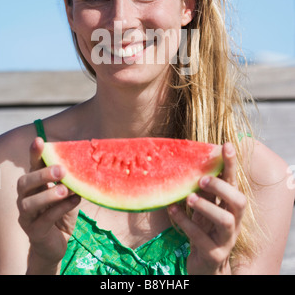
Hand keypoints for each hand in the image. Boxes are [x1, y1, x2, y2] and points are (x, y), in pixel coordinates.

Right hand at [17, 137, 80, 271]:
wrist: (57, 244)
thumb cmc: (62, 213)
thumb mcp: (68, 193)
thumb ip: (71, 180)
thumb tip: (87, 160)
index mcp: (34, 185)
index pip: (31, 166)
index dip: (34, 153)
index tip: (39, 140)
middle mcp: (25, 198)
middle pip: (24, 183)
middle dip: (41, 175)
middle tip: (60, 170)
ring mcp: (27, 217)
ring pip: (28, 203)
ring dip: (48, 194)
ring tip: (65, 189)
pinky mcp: (34, 232)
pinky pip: (44, 220)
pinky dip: (59, 209)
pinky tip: (74, 201)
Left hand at [168, 142, 246, 274]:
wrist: (205, 267)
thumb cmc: (203, 231)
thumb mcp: (204, 209)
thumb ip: (203, 191)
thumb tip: (192, 162)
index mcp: (230, 207)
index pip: (233, 182)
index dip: (231, 164)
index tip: (226, 145)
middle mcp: (234, 222)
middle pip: (239, 201)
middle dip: (223, 188)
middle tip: (203, 179)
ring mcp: (225, 239)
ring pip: (225, 221)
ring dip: (207, 206)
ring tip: (189, 197)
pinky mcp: (213, 254)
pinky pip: (201, 237)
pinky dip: (186, 222)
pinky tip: (173, 209)